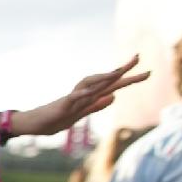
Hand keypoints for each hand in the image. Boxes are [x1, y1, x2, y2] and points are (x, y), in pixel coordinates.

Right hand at [13, 56, 150, 136]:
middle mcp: (83, 94)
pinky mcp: (62, 106)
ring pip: (90, 85)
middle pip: (105, 81)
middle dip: (122, 71)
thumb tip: (114, 96)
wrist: (34, 124)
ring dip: (103, 78)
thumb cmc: (55, 119)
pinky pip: (73, 98)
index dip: (129, 79)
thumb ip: (97, 105)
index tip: (147, 71)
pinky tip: (92, 91)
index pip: (112, 86)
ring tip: (118, 71)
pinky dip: (82, 94)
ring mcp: (72, 99)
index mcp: (89, 97)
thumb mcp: (81, 114)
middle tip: (138, 58)